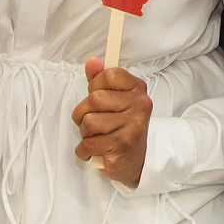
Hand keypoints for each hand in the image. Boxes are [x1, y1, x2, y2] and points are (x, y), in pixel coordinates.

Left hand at [73, 57, 151, 185]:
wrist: (136, 161)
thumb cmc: (121, 127)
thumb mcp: (114, 100)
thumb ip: (102, 80)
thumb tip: (92, 62)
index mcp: (137, 89)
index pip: (108, 75)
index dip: (94, 86)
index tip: (96, 96)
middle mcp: (139, 104)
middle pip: (94, 99)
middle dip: (83, 113)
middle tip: (92, 123)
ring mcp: (132, 125)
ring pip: (88, 122)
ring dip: (85, 133)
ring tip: (96, 137)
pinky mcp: (122, 144)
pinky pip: (88, 143)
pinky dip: (84, 150)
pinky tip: (94, 151)